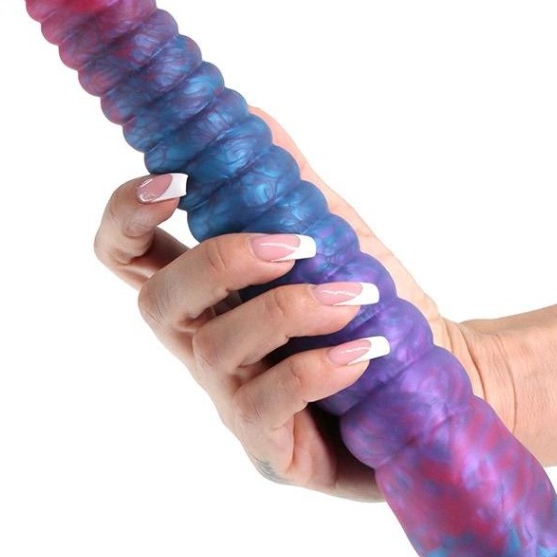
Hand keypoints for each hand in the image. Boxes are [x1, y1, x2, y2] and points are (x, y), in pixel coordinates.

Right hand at [93, 107, 510, 500]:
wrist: (433, 386)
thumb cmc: (371, 311)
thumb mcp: (329, 235)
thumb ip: (284, 182)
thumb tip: (246, 111)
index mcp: (204, 293)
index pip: (124, 254)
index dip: (127, 214)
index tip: (177, 180)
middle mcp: (202, 345)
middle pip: (156, 302)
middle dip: (222, 259)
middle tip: (298, 244)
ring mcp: (231, 398)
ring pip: (219, 347)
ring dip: (292, 308)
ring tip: (359, 297)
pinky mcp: (271, 445)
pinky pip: (272, 403)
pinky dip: (321, 366)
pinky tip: (366, 348)